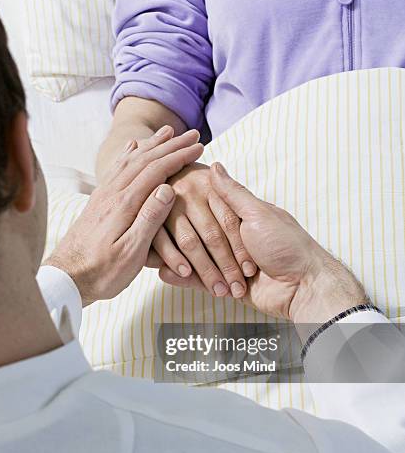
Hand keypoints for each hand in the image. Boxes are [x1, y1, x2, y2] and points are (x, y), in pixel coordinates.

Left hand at [44, 130, 203, 305]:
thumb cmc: (102, 271)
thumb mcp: (131, 253)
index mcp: (124, 204)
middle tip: (193, 134)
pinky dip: (128, 153)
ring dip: (152, 144)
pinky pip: (116, 168)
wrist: (66, 278)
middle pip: (145, 159)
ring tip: (168, 132)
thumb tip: (168, 188)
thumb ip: (150, 219)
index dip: (179, 157)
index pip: (157, 171)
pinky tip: (132, 148)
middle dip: (171, 145)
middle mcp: (112, 192)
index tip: (199, 148)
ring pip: (131, 160)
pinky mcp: (98, 200)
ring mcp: (103, 194)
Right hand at [160, 163, 367, 324]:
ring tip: (151, 255)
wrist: (302, 287)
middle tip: (157, 230)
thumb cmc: (286, 245)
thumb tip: (215, 165)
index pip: (208, 212)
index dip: (191, 208)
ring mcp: (226, 264)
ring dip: (179, 259)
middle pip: (198, 237)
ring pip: (195, 260)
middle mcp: (232, 240)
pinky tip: (163, 272)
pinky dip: (180, 278)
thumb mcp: (258, 213)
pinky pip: (197, 282)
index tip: (167, 199)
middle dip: (183, 238)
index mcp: (241, 218)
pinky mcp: (225, 287)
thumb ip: (233, 194)